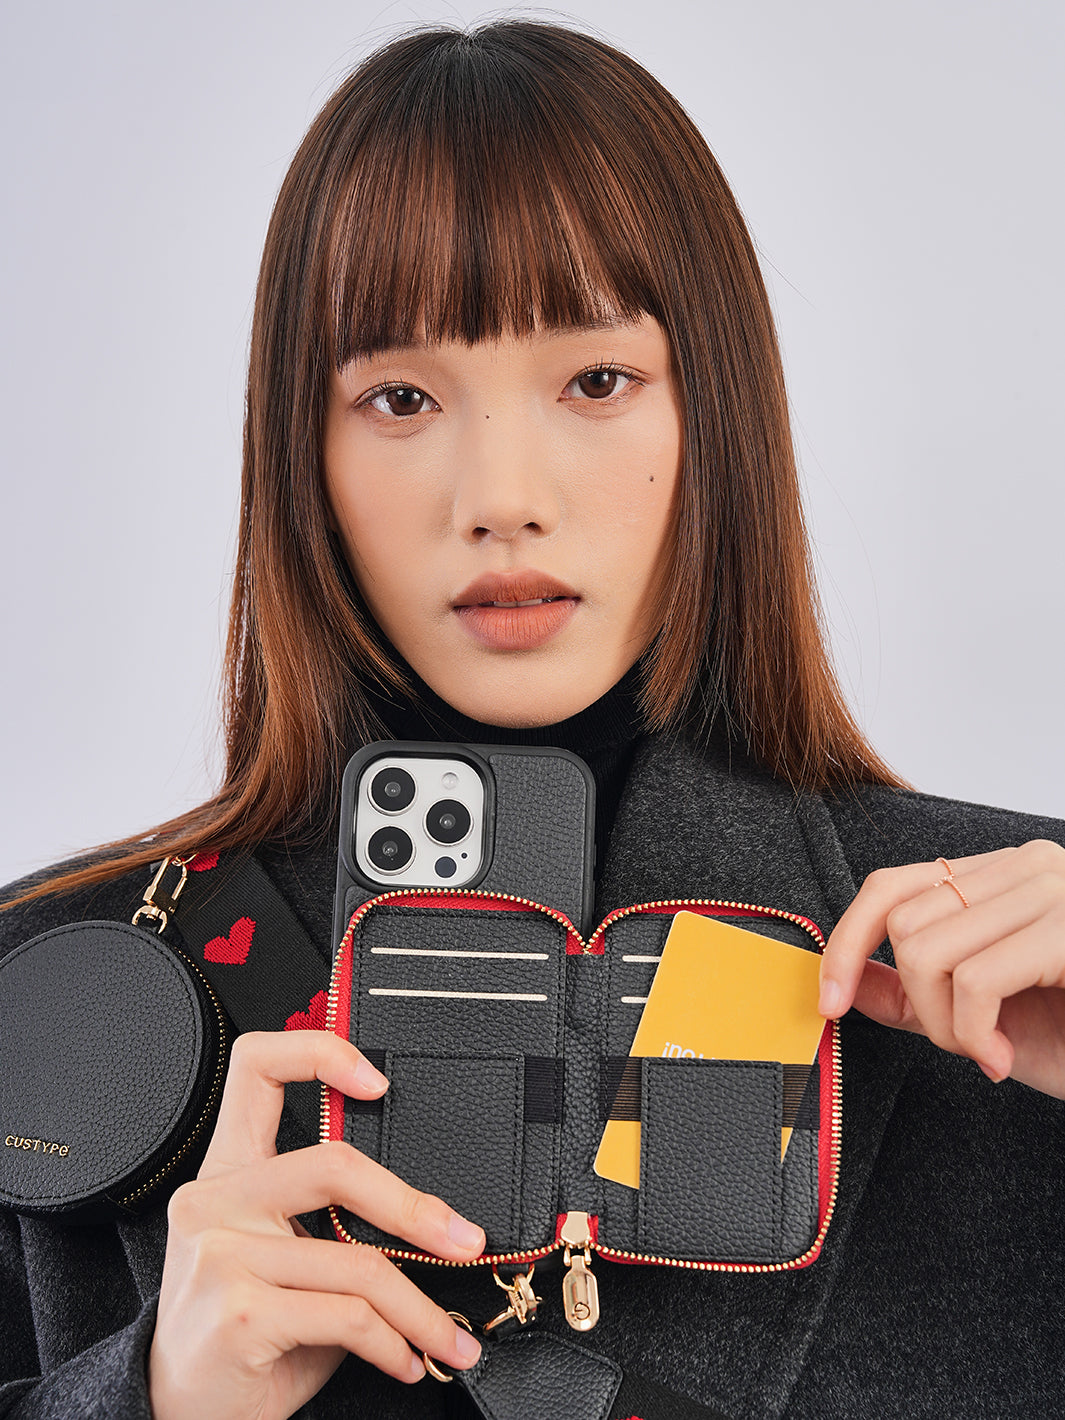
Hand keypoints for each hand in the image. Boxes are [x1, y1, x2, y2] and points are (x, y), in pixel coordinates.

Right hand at [149, 1031, 484, 1419]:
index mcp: (228, 1170)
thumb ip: (333, 1222)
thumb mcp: (284, 1261)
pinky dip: (392, 1343)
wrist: (184, 1415)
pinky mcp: (239, 1314)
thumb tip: (434, 1219)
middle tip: (464, 1241)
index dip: (321, 1053)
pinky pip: (347, 1316)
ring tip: (447, 1336)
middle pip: (334, 1164)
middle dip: (415, 1210)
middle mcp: (215, 1199)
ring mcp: (220, 1254)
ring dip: (420, 1308)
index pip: (257, 1065)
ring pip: (356, 1260)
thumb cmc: (246, 1336)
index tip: (379, 1082)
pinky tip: (405, 1360)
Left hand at [818, 840, 1064, 1097]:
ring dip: (947, 1026)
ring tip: (988, 1050)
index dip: (849, 942)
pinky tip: (1001, 1058)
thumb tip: (850, 983)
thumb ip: (917, 994)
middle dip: (918, 1005)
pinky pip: (974, 980)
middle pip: (905, 924)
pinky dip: (973, 1034)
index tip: (828, 999)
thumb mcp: (984, 1018)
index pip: (892, 887)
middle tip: (965, 1044)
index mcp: (1004, 878)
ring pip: (928, 951)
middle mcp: (1029, 867)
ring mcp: (1054, 890)